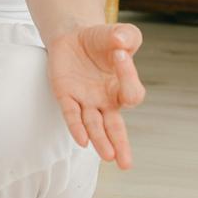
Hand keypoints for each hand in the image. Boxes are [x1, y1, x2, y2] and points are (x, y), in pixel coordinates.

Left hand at [46, 22, 146, 169]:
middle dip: (120, 145)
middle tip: (126, 164)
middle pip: (114, 127)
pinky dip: (76, 126)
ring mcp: (85, 100)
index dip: (128, 75)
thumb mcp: (120, 34)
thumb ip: (127, 36)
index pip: (131, 93)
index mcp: (122, 88)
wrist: (74, 35)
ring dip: (100, 141)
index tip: (120, 54)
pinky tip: (82, 140)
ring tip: (107, 157)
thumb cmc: (103, 40)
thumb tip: (122, 44)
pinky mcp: (65, 95)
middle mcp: (105, 100)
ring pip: (94, 126)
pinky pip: (71, 114)